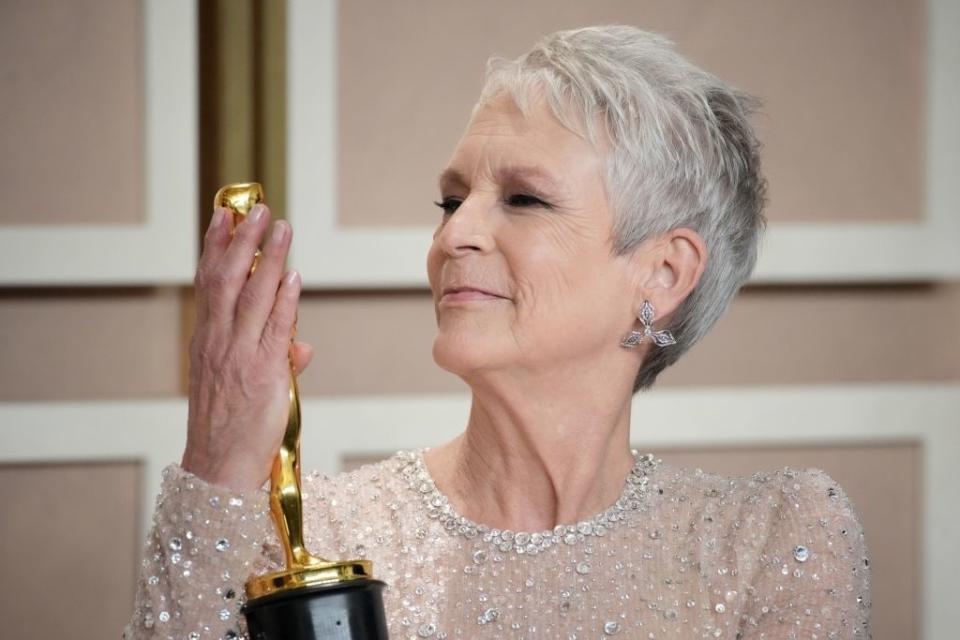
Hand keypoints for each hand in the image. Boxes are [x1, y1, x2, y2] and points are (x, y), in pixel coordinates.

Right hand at [182, 203, 313, 490]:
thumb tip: (302, 346)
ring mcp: (240, 356)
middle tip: (255, 209)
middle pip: (227, 281)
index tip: (224, 216)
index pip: (208, 284)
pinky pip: (275, 329)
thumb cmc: (229, 428)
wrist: (221, 467)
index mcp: (207, 342)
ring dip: (267, 260)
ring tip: (280, 228)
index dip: (215, 248)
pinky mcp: (264, 373)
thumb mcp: (239, 387)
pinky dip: (284, 301)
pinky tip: (292, 276)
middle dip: (242, 241)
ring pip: (252, 297)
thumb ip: (272, 359)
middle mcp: (219, 343)